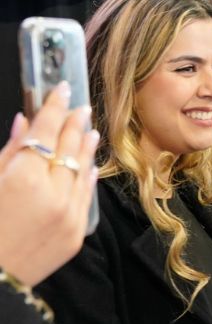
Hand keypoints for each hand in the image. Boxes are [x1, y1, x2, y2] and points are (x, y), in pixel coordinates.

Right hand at [0, 84, 98, 285]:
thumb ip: (8, 153)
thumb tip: (23, 122)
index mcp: (24, 178)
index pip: (45, 133)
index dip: (54, 108)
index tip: (63, 89)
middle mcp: (53, 193)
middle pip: (68, 149)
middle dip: (74, 124)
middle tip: (80, 106)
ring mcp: (69, 215)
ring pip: (82, 171)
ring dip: (86, 148)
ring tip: (89, 129)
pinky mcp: (76, 233)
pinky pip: (87, 198)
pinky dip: (88, 178)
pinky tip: (90, 164)